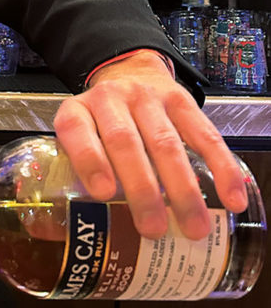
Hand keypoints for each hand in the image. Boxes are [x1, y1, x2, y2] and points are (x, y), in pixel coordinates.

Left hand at [52, 51, 248, 239]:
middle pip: (125, 142)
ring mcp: (148, 98)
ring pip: (165, 143)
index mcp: (77, 112)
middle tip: (154, 228)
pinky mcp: (181, 101)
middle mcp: (111, 99)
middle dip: (142, 189)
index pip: (78, 131)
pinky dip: (221, 169)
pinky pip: (204, 135)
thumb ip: (78, 175)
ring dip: (182, 189)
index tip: (103, 194)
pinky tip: (230, 197)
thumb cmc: (100, 122)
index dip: (90, 161)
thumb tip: (89, 234)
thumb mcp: (78, 140)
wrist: (128, 74)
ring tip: (193, 226)